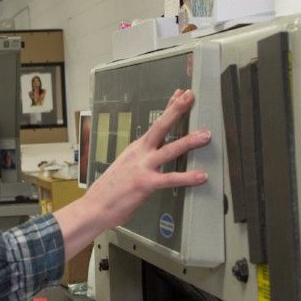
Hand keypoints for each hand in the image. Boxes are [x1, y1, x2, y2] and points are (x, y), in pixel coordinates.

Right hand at [53, 89, 209, 254]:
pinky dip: (187, 177)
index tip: (179, 94)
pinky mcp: (145, 184)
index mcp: (136, 149)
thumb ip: (142, 159)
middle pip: (160, 127)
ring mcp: (142, 167)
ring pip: (169, 150)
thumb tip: (156, 154)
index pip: (156, 124)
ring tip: (205, 135)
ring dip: (189, 141)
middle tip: (190, 96)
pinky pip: (170, 179)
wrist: (94, 206)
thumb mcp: (126, 167)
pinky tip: (201, 176)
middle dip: (176, 110)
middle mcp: (139, 153)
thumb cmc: (110, 190)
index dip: (169, 107)